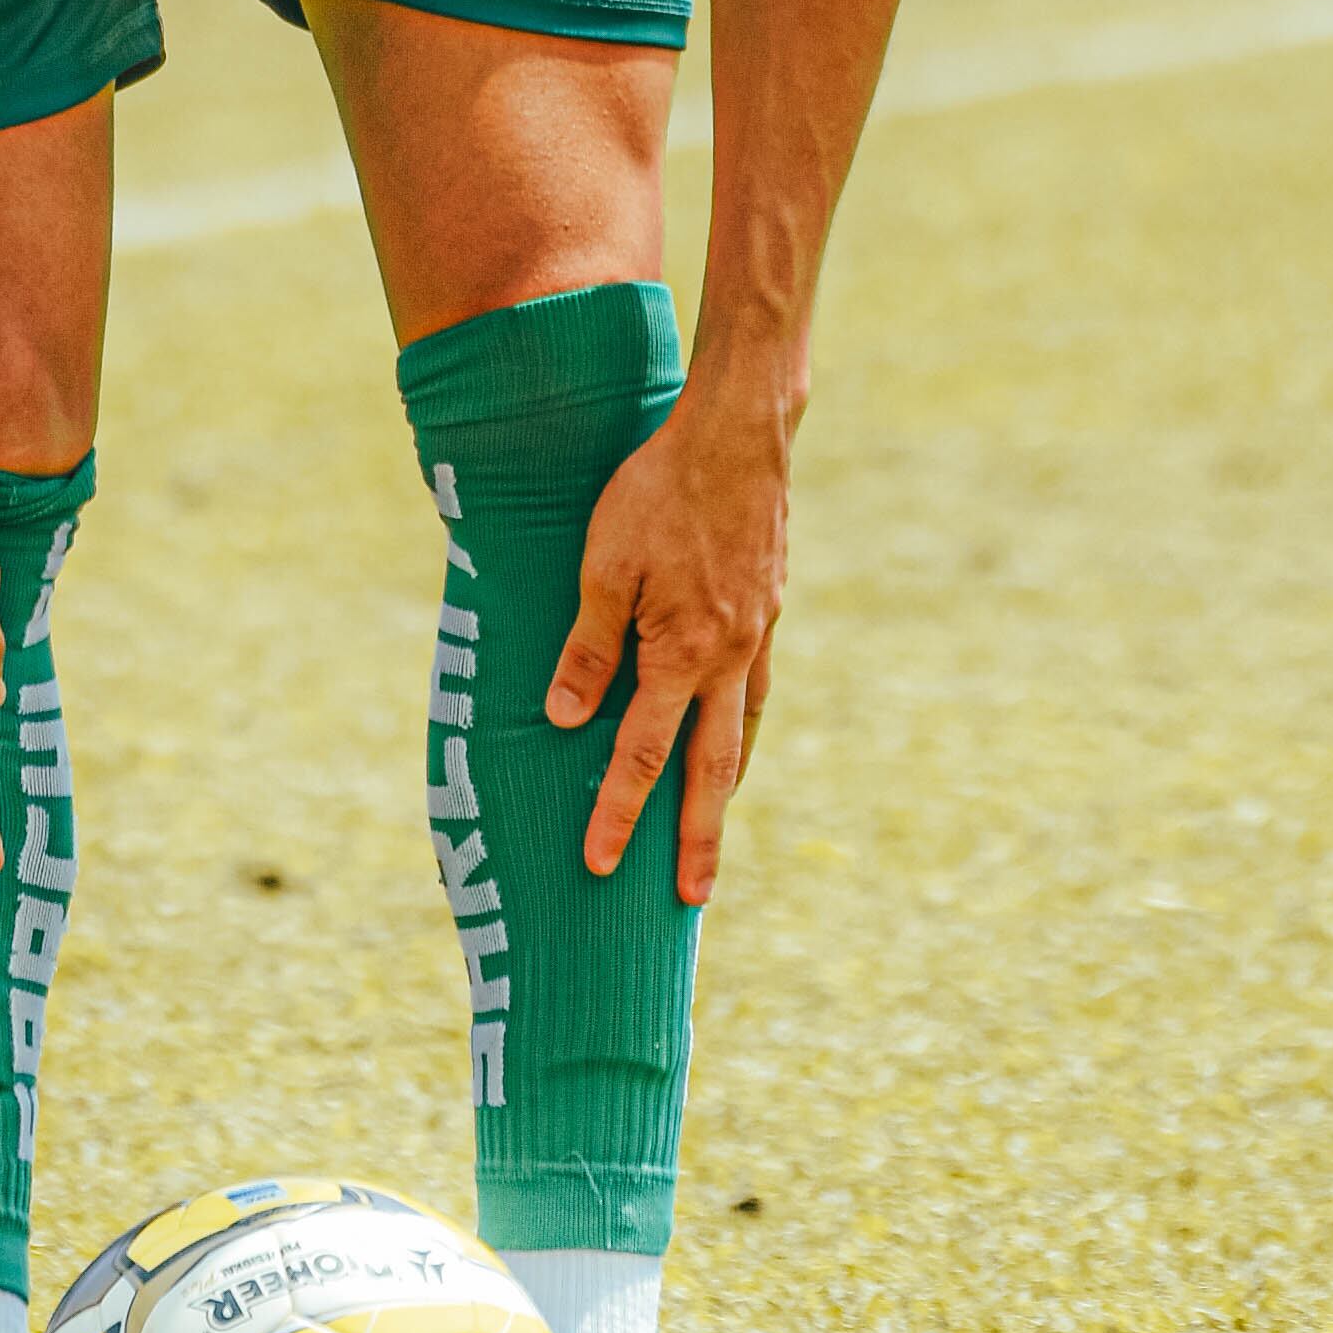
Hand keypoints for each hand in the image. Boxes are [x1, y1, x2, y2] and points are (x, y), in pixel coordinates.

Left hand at [545, 391, 791, 905]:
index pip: (644, 757)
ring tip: (713, 829)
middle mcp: (730, 659)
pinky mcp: (769, 608)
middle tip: (692, 899)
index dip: (619, 814)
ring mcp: (758, 636)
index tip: (598, 864)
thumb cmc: (657, 490)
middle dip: (698, 839)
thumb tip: (563, 720)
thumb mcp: (605, 565)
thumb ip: (587, 647)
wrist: (738, 433)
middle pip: (712, 770)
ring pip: (743, 731)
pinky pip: (756, 687)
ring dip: (726, 786)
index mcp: (685, 655)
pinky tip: (733, 730)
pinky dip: (743, 725)